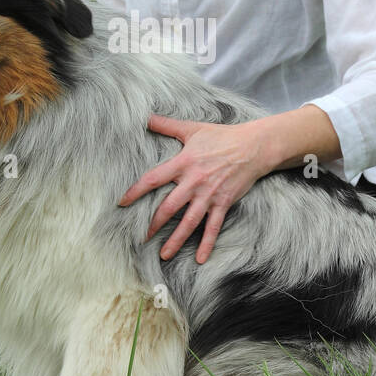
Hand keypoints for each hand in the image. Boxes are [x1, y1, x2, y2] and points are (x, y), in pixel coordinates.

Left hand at [118, 113, 270, 263]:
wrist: (252, 146)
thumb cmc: (221, 136)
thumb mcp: (192, 128)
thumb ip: (167, 125)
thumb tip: (145, 117)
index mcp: (183, 163)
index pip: (153, 179)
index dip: (136, 191)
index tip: (122, 203)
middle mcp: (194, 181)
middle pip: (169, 207)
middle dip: (154, 224)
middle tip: (141, 238)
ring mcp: (209, 194)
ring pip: (189, 222)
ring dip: (176, 240)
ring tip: (164, 255)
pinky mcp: (223, 203)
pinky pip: (213, 227)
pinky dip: (207, 243)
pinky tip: (201, 259)